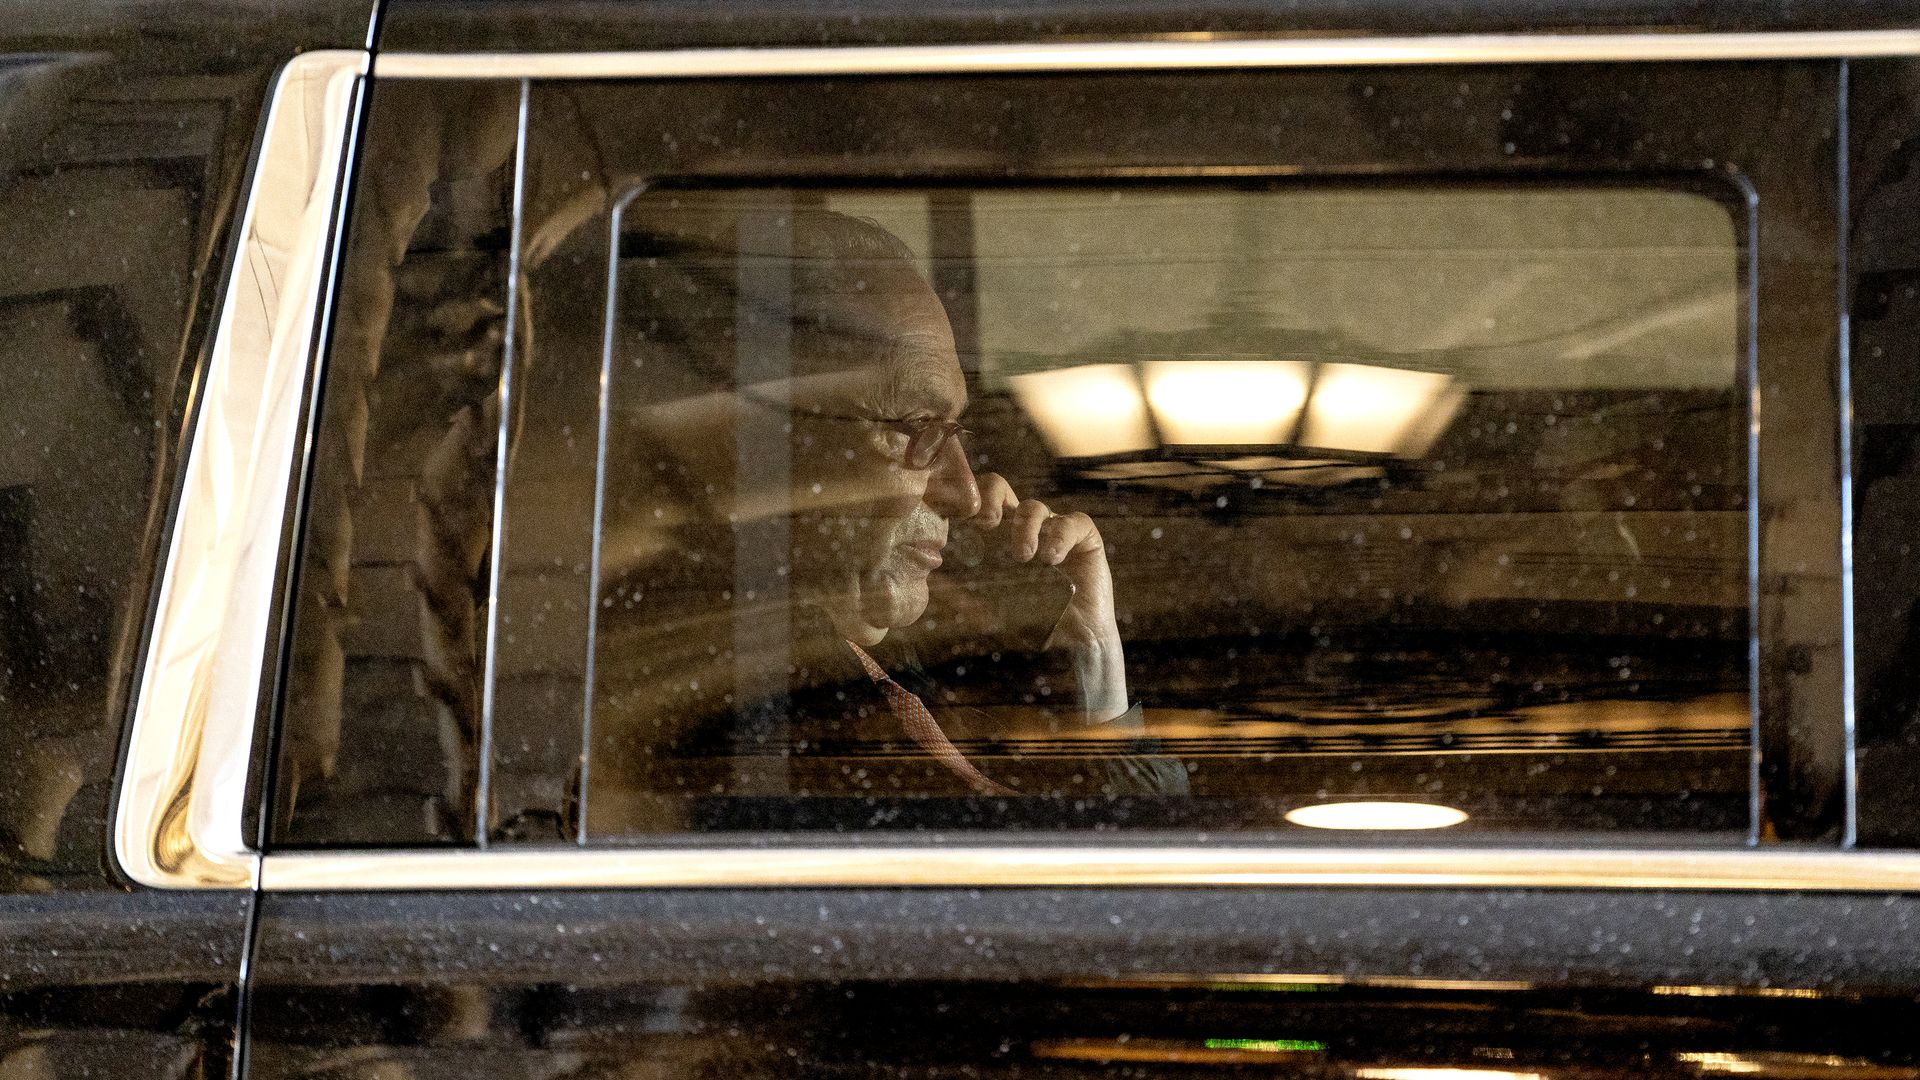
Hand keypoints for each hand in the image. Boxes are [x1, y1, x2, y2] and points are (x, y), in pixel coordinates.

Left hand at [965, 473, 1129, 723]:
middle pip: (1001, 489)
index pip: (973, 502)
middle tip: (985, 524)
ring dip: (1026, 526)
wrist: (1074, 647)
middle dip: (991, 498)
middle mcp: (1021, 528)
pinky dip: (1061, 535)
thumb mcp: (984, 609)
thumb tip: (914, 596)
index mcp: (993, 539)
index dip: (962, 500)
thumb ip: (957, 599)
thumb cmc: (1027, 627)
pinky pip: (1074, 522)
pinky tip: (1051, 557)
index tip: (955, 518)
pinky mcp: (1084, 539)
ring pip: (1035, 507)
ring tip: (1023, 556)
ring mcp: (1054, 530)